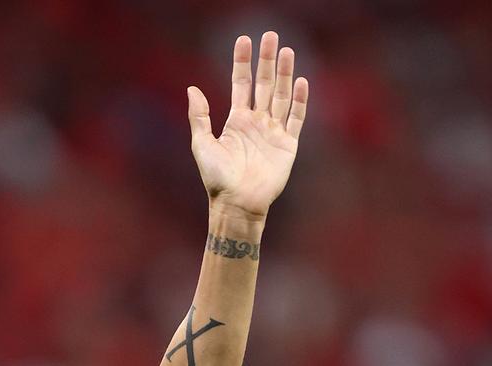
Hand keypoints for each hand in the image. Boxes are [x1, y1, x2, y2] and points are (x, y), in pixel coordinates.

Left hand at [187, 32, 308, 218]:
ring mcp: (273, 132)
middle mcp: (257, 122)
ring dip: (284, 73)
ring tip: (286, 51)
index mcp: (236, 120)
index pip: (241, 84)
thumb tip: (191, 88)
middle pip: (264, 84)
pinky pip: (296, 118)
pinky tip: (300, 82)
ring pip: (281, 96)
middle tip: (271, 36)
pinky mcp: (288, 145)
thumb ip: (200, 116)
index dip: (242, 63)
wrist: (237, 204)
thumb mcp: (202, 144)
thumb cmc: (217, 178)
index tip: (244, 40)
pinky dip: (299, 101)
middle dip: (267, 60)